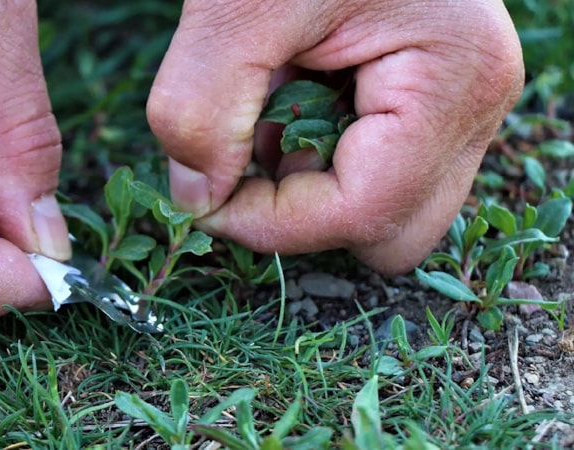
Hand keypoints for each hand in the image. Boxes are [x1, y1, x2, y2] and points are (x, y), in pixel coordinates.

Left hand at [148, 0, 523, 273]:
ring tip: (273, 105)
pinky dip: (319, 159)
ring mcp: (460, 108)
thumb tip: (197, 199)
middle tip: (246, 152)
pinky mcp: (430, 105)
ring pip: (383, 212)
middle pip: (388, 234)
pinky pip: (375, 173)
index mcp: (451, 79)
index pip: (361, 214)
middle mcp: (477, 105)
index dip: (269, 224)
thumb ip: (201, 112)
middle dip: (302, 212)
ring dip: (308, 185)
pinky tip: (293, 98)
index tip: (203, 198)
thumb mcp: (234, 7)